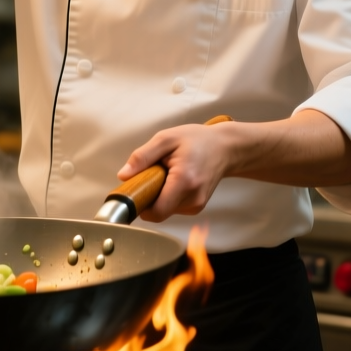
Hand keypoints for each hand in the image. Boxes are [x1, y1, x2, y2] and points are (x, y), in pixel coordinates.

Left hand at [117, 121, 240, 221]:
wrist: (226, 148)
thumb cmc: (198, 140)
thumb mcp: (166, 139)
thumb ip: (143, 157)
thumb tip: (124, 175)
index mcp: (184, 181)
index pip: (156, 212)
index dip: (141, 205)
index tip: (136, 191)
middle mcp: (193, 198)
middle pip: (159, 211)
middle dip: (150, 196)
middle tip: (154, 175)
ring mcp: (197, 205)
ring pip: (166, 210)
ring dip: (160, 196)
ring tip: (168, 175)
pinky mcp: (197, 206)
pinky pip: (174, 207)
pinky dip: (169, 196)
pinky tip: (176, 180)